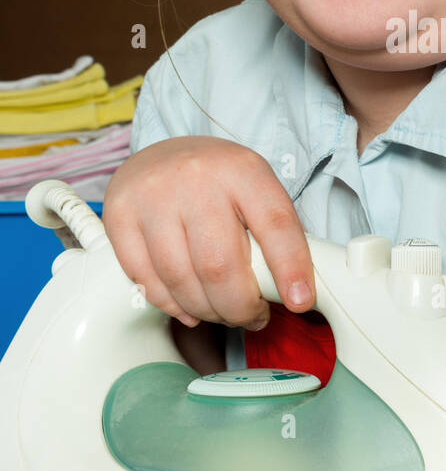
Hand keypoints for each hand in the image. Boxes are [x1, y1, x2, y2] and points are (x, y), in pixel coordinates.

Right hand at [102, 136, 312, 331]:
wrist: (163, 154)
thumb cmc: (218, 182)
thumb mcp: (255, 189)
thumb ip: (275, 233)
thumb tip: (296, 293)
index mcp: (242, 169)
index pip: (275, 224)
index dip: (291, 268)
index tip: (300, 301)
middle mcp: (196, 178)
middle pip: (220, 265)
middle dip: (240, 307)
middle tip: (252, 316)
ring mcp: (153, 196)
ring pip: (181, 279)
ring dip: (207, 311)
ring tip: (221, 312)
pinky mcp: (120, 215)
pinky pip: (146, 280)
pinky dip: (172, 305)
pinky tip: (189, 307)